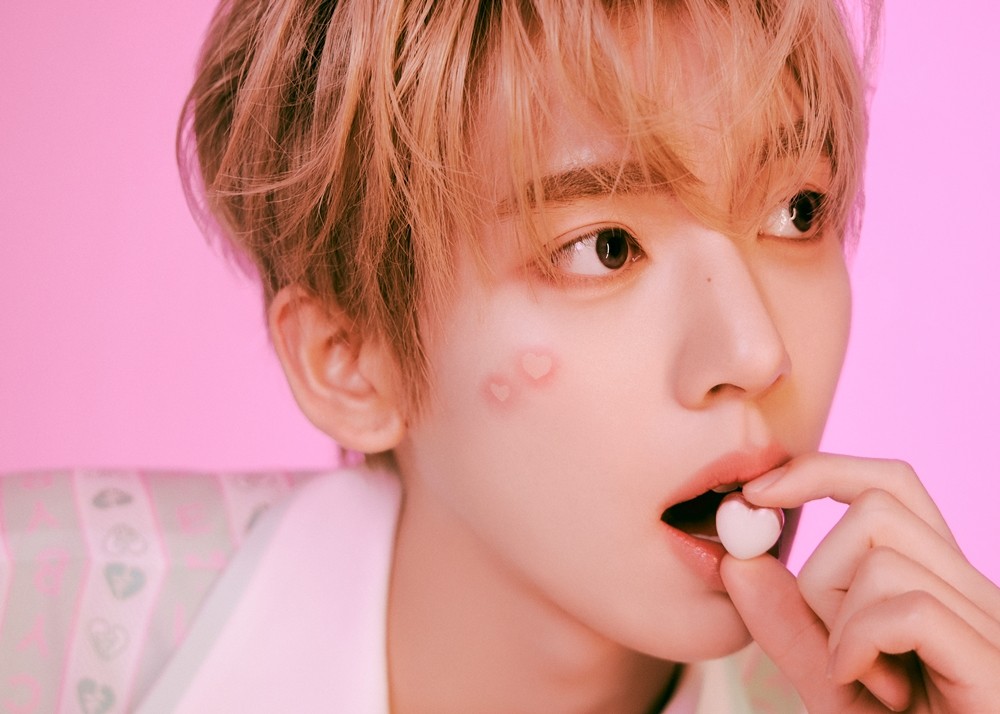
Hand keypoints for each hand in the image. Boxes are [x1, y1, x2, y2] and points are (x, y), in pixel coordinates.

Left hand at [720, 453, 999, 712]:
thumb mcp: (827, 678)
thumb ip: (787, 622)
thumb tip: (737, 557)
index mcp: (939, 582)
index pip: (890, 483)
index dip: (820, 470)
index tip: (755, 494)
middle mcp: (974, 590)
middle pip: (878, 505)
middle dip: (822, 569)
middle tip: (834, 643)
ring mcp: (992, 623)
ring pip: (882, 553)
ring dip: (842, 619)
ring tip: (866, 679)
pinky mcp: (998, 663)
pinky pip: (904, 607)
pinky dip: (861, 644)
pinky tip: (874, 689)